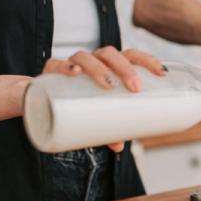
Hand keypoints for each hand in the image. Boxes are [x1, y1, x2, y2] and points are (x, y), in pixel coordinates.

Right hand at [43, 47, 165, 151]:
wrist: (38, 98)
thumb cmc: (77, 103)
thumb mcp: (95, 116)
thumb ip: (108, 128)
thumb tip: (120, 146)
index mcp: (107, 66)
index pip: (130, 55)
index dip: (147, 60)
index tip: (162, 73)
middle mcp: (91, 61)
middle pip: (110, 54)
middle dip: (126, 68)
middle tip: (136, 88)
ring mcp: (70, 64)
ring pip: (85, 56)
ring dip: (100, 68)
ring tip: (109, 85)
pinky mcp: (49, 72)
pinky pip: (54, 64)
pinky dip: (64, 66)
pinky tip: (74, 73)